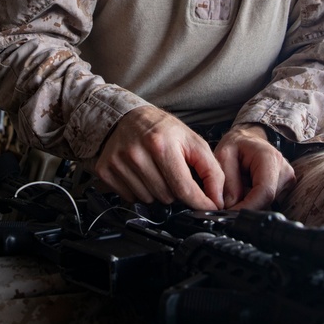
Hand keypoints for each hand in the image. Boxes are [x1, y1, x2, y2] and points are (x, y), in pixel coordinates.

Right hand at [94, 105, 224, 210]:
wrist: (126, 116)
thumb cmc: (161, 128)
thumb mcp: (192, 140)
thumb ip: (211, 169)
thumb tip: (217, 199)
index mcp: (161, 144)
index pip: (184, 188)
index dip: (200, 202)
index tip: (209, 207)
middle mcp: (137, 154)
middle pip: (166, 197)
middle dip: (174, 189)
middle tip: (170, 170)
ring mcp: (118, 163)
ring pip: (148, 200)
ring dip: (156, 191)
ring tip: (154, 170)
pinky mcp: (105, 171)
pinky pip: (130, 198)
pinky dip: (138, 191)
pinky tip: (139, 173)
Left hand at [214, 124, 294, 209]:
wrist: (249, 139)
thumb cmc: (236, 145)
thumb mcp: (224, 156)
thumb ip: (227, 181)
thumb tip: (230, 206)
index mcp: (270, 159)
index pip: (264, 192)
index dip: (248, 208)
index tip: (231, 215)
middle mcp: (284, 170)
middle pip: (265, 201)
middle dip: (245, 205)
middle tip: (227, 199)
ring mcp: (287, 180)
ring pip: (266, 204)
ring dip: (249, 201)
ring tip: (239, 185)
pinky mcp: (285, 188)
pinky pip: (268, 202)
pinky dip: (254, 200)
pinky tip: (247, 188)